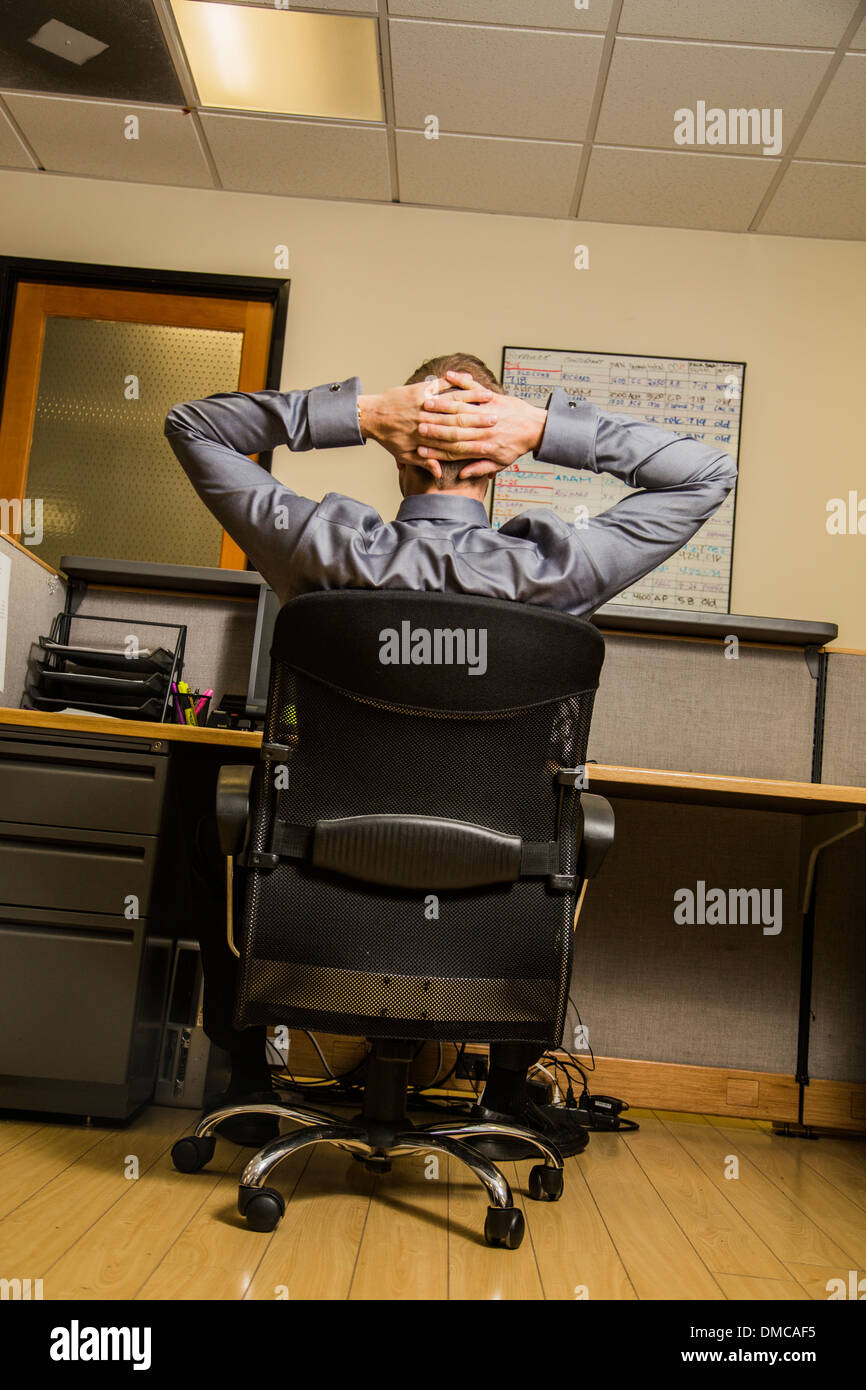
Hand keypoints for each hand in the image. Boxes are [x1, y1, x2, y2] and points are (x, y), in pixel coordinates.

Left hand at [358, 378, 498, 478]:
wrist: (371, 416)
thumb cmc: (388, 438)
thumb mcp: (404, 455)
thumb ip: (424, 463)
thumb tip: (440, 473)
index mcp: (426, 438)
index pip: (454, 441)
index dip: (472, 441)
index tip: (488, 442)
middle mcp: (427, 420)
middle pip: (458, 420)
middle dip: (479, 419)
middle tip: (497, 420)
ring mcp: (424, 403)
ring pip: (453, 401)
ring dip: (473, 400)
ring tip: (490, 399)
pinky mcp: (421, 389)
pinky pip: (442, 385)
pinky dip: (457, 384)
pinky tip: (469, 381)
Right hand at [417, 370, 546, 478]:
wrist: (536, 428)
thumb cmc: (516, 446)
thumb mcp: (500, 462)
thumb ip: (480, 468)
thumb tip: (462, 475)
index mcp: (483, 444)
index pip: (455, 448)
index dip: (437, 449)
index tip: (421, 449)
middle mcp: (483, 427)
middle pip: (454, 427)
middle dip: (434, 427)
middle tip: (417, 426)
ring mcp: (487, 410)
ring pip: (461, 406)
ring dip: (442, 404)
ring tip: (426, 403)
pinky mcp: (492, 397)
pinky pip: (474, 387)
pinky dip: (461, 380)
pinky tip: (448, 375)